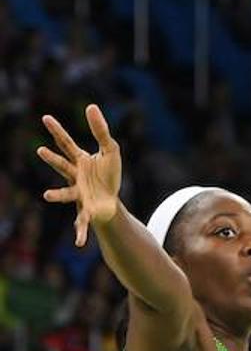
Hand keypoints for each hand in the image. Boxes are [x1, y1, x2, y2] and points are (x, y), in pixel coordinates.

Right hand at [37, 105, 121, 246]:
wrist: (109, 200)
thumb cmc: (107, 175)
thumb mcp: (110, 149)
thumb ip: (100, 129)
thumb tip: (90, 106)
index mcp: (80, 162)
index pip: (66, 144)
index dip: (57, 131)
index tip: (45, 117)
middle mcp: (76, 178)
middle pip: (63, 166)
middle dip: (53, 160)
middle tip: (40, 150)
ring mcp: (79, 194)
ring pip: (67, 194)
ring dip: (58, 195)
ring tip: (47, 196)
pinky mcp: (87, 210)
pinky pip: (82, 223)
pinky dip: (80, 233)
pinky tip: (79, 244)